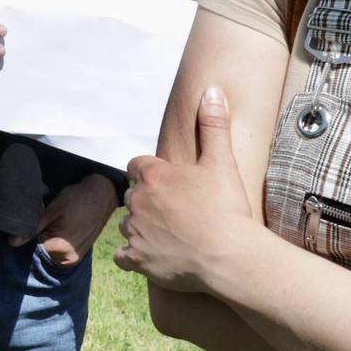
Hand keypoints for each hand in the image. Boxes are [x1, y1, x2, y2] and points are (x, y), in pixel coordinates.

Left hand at [11, 173, 116, 266]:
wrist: (102, 195)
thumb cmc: (77, 199)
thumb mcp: (53, 210)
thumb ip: (32, 228)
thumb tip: (12, 243)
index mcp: (60, 248)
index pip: (31, 250)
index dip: (25, 237)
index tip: (24, 226)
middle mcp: (68, 259)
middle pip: (40, 253)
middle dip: (35, 240)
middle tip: (40, 223)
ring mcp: (75, 259)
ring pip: (49, 253)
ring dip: (45, 242)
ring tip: (50, 226)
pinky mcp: (79, 255)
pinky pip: (59, 253)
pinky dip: (54, 243)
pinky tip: (57, 230)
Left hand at [113, 86, 260, 292]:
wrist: (229, 256)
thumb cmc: (226, 208)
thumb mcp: (222, 161)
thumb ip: (213, 125)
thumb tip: (212, 90)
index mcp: (154, 177)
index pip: (136, 166)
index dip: (148, 172)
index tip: (163, 180)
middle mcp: (138, 202)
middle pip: (132, 197)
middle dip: (146, 201)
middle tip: (172, 211)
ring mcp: (135, 232)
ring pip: (128, 225)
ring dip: (140, 228)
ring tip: (166, 235)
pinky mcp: (137, 260)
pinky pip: (122, 256)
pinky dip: (131, 256)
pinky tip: (148, 256)